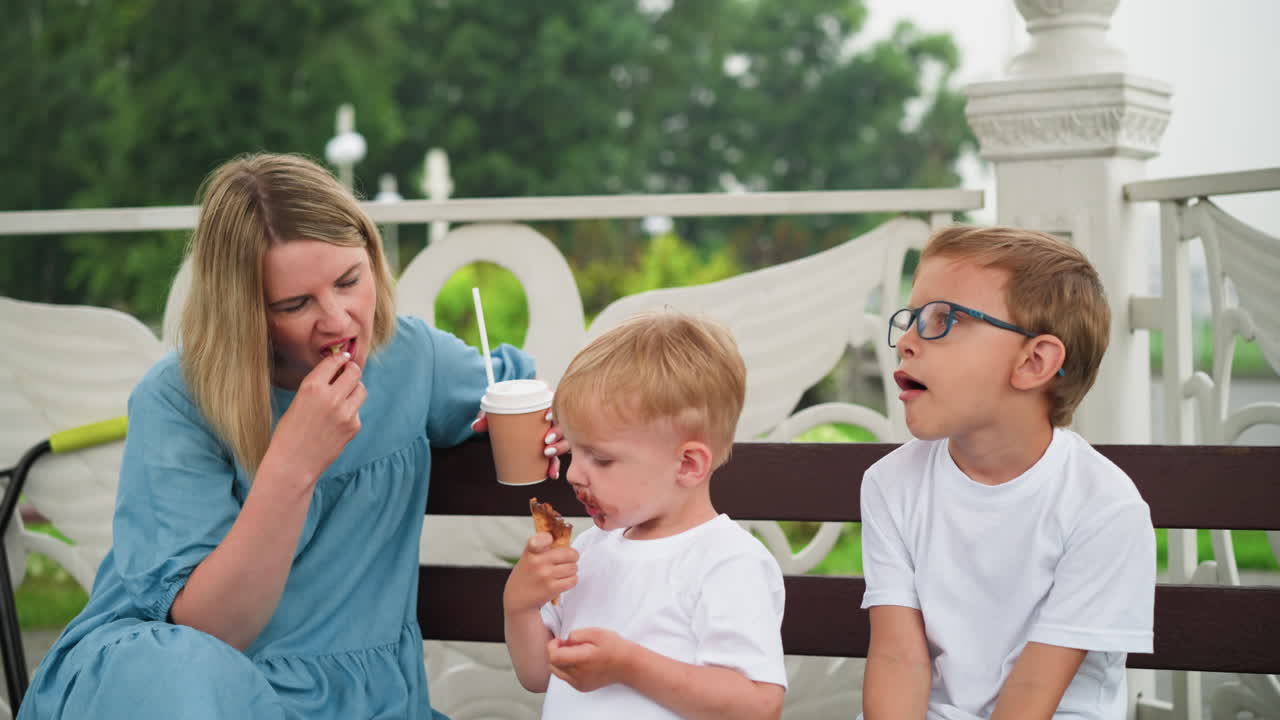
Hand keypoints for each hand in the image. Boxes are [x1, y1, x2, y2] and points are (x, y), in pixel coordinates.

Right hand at [266, 352, 365, 483]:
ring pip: (361, 389)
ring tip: (345, 395)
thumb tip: (336, 372)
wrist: (293, 463)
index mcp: (312, 387)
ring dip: (355, 388)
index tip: (343, 357)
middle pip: (354, 372)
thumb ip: (317, 387)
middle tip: (349, 372)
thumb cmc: (289, 433)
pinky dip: (351, 411)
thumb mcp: (298, 402)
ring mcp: (345, 412)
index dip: (339, 358)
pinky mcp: (353, 426)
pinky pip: (357, 410)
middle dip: (351, 370)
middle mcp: (331, 397)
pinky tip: (338, 420)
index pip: (334, 362)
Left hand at [472, 408, 569, 479]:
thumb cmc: (508, 409)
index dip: (553, 411)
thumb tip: (476, 426)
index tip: (545, 418)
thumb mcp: (497, 410)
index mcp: (544, 404)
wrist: (509, 412)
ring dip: (558, 449)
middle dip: (557, 434)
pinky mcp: (550, 447)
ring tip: (547, 454)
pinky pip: (556, 457)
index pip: (554, 404)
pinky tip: (551, 474)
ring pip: (563, 441)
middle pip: (562, 425)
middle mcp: (552, 419)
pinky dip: (554, 467)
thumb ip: (488, 416)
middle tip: (545, 441)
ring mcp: (553, 433)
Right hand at [504, 532, 577, 612]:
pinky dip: (572, 580)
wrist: (516, 599)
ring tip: (563, 572)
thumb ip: (543, 549)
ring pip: (573, 567)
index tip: (551, 541)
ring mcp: (545, 575)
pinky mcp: (552, 588)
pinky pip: (573, 580)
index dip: (550, 538)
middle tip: (569, 559)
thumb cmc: (525, 576)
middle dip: (572, 557)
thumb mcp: (528, 558)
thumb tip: (566, 545)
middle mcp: (538, 562)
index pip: (544, 537)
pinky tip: (564, 581)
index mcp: (531, 551)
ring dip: (572, 570)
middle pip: (569, 553)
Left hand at [546, 627, 635, 691]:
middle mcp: (579, 675)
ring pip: (557, 672)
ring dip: (560, 660)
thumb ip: (576, 634)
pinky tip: (579, 661)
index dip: (552, 646)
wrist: (628, 665)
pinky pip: (566, 678)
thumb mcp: (596, 632)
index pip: (554, 657)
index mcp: (583, 660)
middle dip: (555, 652)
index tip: (560, 640)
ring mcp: (579, 683)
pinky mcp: (581, 687)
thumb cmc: (614, 646)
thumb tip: (564, 641)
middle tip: (567, 644)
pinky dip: (567, 668)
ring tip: (573, 652)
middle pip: (553, 665)